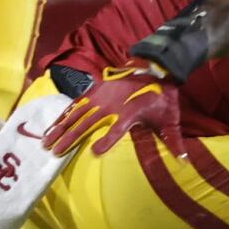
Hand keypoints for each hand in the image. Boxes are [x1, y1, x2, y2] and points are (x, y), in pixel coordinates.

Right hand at [42, 64, 174, 157]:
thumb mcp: (170, 118)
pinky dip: (64, 115)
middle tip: (54, 151)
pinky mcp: (95, 91)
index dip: (107, 140)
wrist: (153, 66)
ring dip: (60, 127)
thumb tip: (183, 161)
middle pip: (87, 123)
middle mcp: (111, 105)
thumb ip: (173, 139)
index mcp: (130, 113)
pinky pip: (76, 104)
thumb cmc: (161, 96)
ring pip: (76, 114)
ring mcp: (100, 97)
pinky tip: (52, 124)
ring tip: (46, 141)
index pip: (117, 129)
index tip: (95, 151)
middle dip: (69, 137)